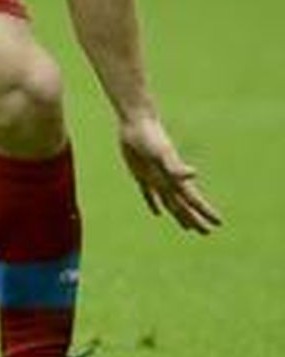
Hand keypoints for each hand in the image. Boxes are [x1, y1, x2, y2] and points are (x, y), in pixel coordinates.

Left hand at [118, 115, 221, 233]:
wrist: (137, 123)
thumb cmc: (151, 137)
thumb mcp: (162, 153)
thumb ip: (176, 166)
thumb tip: (194, 174)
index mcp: (175, 178)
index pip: (193, 200)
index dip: (205, 212)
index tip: (219, 224)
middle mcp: (167, 180)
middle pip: (183, 206)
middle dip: (194, 220)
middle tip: (206, 233)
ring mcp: (155, 178)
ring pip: (169, 202)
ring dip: (178, 215)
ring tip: (187, 227)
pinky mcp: (141, 174)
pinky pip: (148, 193)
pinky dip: (153, 203)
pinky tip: (157, 213)